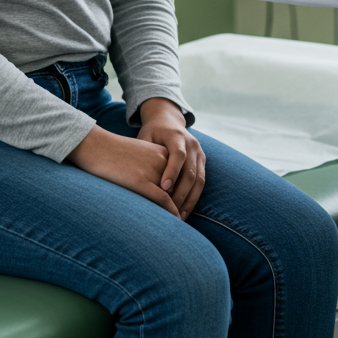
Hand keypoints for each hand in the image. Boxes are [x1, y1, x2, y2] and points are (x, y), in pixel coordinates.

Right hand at [67, 125, 179, 217]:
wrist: (95, 145)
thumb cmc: (114, 152)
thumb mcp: (141, 154)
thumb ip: (153, 165)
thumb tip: (162, 185)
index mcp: (163, 152)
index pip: (181, 176)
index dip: (184, 193)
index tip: (186, 207)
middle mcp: (162, 160)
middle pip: (180, 187)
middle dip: (183, 203)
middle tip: (186, 219)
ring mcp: (152, 170)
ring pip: (173, 195)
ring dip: (179, 211)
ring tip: (181, 226)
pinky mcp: (140, 180)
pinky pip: (162, 200)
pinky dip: (171, 212)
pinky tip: (174, 222)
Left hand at [137, 97, 205, 219]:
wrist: (168, 121)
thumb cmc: (152, 132)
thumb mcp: (145, 137)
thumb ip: (144, 153)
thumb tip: (135, 175)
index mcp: (177, 136)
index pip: (178, 155)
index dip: (172, 171)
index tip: (163, 189)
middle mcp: (192, 144)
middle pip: (190, 171)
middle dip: (180, 193)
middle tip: (170, 210)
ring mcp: (199, 153)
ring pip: (199, 180)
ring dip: (189, 200)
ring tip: (178, 217)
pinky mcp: (202, 162)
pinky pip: (201, 182)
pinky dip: (193, 198)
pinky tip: (184, 211)